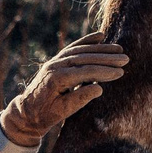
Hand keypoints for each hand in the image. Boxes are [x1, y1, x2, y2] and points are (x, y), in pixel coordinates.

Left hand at [0, 33, 127, 146]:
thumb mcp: (62, 112)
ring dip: (100, 49)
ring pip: (80, 51)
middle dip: (106, 57)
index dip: (104, 72)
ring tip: (119, 49)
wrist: (26, 112)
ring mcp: (54, 61)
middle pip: (84, 58)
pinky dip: (86, 41)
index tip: (120, 72)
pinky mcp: (56, 60)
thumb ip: (79, 99)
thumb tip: (99, 88)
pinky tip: (100, 36)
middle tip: (125, 58)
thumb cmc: (44, 116)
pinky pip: (73, 48)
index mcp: (56, 79)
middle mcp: (55, 66)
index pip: (84, 72)